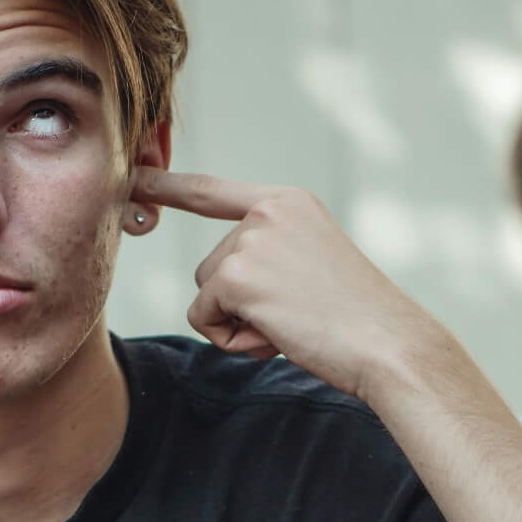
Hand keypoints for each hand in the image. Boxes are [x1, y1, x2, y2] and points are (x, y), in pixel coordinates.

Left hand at [131, 168, 443, 401]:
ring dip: (240, 324)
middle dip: (241, 305)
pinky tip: (280, 336)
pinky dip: (234, 341)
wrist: (388, 344)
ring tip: (294, 324)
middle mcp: (267, 212)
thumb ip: (270, 256)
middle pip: (210, 267)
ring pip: (207, 295)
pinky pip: (204, 319)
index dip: (169, 186)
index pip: (213, 192)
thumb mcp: (314, 267)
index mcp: (289, 203)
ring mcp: (250, 241)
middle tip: (300, 314)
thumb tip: (220, 280)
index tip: (134, 177)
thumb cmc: (359, 320)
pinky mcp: (236, 275)